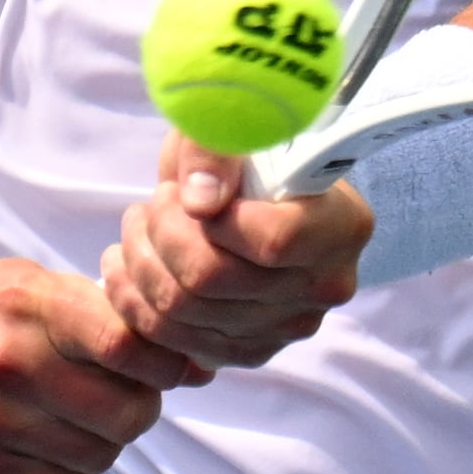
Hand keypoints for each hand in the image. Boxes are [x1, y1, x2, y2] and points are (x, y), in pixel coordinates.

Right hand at [0, 259, 194, 473]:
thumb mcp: (20, 286)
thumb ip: (103, 315)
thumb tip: (198, 363)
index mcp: (26, 305)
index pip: (129, 344)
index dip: (167, 365)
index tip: (169, 369)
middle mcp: (6, 364)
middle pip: (128, 412)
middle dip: (142, 411)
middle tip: (126, 400)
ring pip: (99, 455)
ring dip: (106, 444)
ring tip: (80, 420)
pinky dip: (71, 470)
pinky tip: (48, 444)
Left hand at [102, 135, 372, 371]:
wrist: (254, 192)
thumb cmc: (247, 151)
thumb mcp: (230, 122)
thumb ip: (215, 151)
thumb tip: (200, 202)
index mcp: (341, 227)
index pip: (272, 240)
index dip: (213, 219)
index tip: (191, 192)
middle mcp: (325, 287)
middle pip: (211, 279)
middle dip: (161, 234)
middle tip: (152, 204)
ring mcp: (287, 327)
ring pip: (181, 312)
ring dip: (139, 264)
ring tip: (138, 227)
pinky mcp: (248, 350)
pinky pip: (172, 341)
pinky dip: (135, 302)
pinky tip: (131, 264)